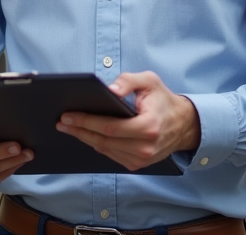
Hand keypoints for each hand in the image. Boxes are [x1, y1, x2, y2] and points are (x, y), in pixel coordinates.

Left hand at [55, 71, 200, 170]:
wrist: (183, 124)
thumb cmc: (162, 99)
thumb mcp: (149, 81)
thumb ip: (129, 81)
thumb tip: (110, 90)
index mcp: (148, 126)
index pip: (109, 127)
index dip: (86, 121)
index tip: (67, 115)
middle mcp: (145, 147)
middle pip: (103, 140)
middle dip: (79, 130)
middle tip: (61, 122)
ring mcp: (141, 159)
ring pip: (105, 150)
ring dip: (84, 138)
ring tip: (68, 127)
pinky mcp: (137, 164)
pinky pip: (111, 155)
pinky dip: (97, 145)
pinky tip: (85, 135)